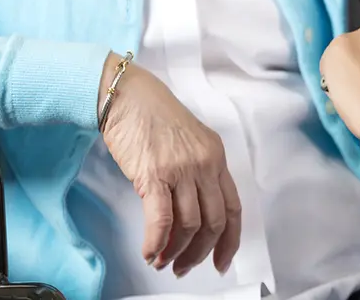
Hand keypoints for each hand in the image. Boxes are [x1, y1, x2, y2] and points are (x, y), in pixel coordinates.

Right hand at [98, 54, 240, 277]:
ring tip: (162, 260)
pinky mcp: (154, 174)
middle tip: (184, 266)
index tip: (221, 260)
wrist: (126, 94)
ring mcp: (182, 169)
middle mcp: (205, 163)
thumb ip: (197, 171)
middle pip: (214, 221)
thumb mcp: (189, 141)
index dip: (229, 240)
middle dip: (201, 252)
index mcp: (216, 156)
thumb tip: (191, 212)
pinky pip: (162, 220)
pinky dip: (157, 243)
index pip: (233, 207)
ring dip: (176, 251)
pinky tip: (149, 252)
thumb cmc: (152, 114)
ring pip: (190, 225)